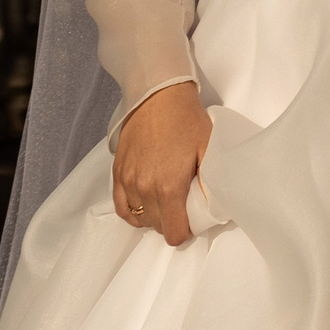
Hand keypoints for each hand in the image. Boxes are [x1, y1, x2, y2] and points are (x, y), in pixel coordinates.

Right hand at [112, 82, 211, 246]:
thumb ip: (209, 181)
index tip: (192, 222)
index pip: (173, 232)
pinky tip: (144, 208)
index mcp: (168, 187)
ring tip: (166, 206)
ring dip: (153, 217)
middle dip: (171, 223)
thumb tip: (212, 204)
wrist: (159, 97)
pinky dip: (132, 213)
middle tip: (183, 210)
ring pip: (139, 218)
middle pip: (157, 226)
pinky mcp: (117, 173)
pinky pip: (121, 207)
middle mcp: (144, 189)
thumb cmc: (187, 121)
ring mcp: (128, 181)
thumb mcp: (208, 150)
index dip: (185, 232)